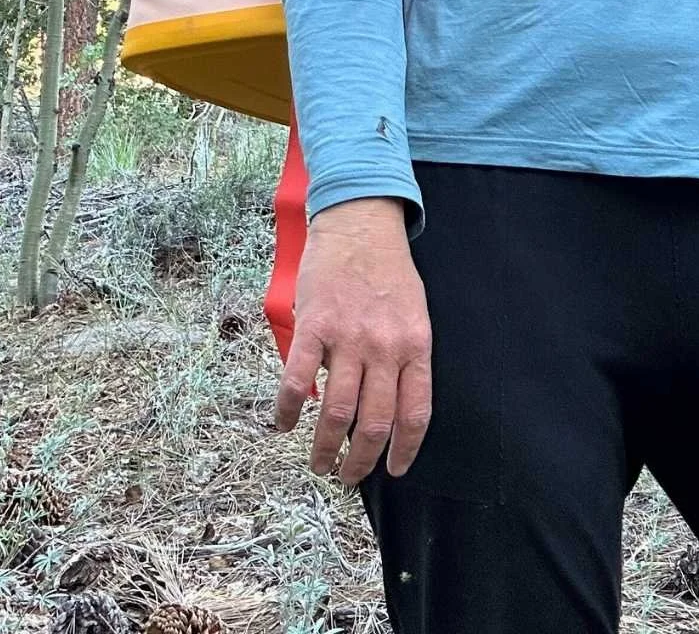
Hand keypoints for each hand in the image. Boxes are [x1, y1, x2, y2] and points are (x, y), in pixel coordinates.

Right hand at [273, 196, 432, 485]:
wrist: (360, 222)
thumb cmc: (387, 270)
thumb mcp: (414, 313)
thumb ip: (405, 358)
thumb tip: (391, 407)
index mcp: (415, 346)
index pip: (414, 414)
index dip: (404, 451)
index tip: (393, 470)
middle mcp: (384, 348)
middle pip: (373, 423)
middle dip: (359, 461)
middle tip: (347, 476)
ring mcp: (348, 338)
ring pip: (337, 412)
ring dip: (324, 447)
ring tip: (318, 462)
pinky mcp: (314, 326)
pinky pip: (299, 381)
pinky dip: (289, 409)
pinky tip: (283, 424)